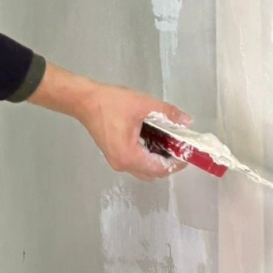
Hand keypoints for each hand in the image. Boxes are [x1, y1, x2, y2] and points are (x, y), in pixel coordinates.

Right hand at [27, 64, 191, 181]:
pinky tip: (154, 139)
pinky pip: (136, 162)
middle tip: (180, 146)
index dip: (177, 163)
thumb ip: (167, 113)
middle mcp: (123, 164)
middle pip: (153, 173)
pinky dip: (148, 156)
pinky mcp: (113, 154)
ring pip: (144, 169)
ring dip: (158, 160)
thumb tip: (186, 121)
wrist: (85, 100)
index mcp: (130, 156)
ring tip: (169, 142)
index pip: (160, 169)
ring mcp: (116, 161)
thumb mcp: (143, 104)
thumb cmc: (112, 103)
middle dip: (169, 162)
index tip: (188, 151)